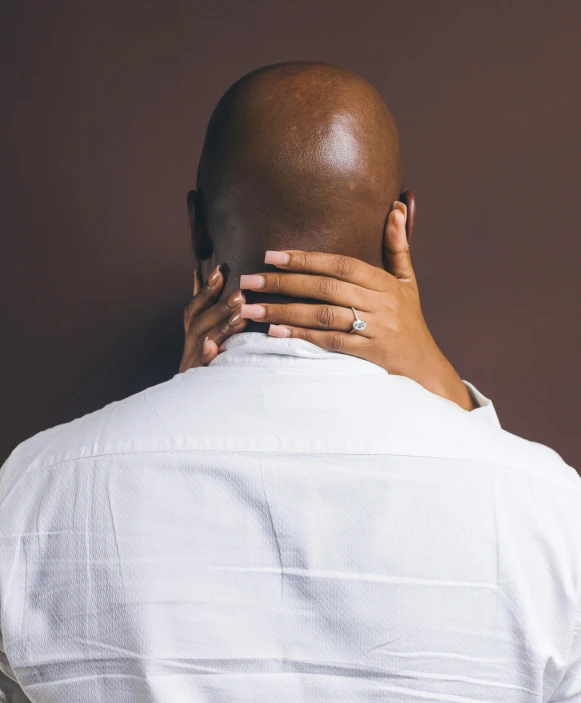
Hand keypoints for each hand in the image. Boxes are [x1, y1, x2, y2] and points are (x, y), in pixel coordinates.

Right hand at [179, 265, 247, 371]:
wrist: (190, 407)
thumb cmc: (207, 364)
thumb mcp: (206, 335)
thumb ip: (205, 308)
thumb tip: (199, 273)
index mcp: (192, 334)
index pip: (196, 307)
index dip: (206, 288)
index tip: (219, 269)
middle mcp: (189, 345)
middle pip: (199, 321)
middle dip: (219, 305)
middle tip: (240, 293)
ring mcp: (191, 363)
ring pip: (202, 340)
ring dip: (221, 326)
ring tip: (239, 315)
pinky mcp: (196, 380)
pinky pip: (200, 367)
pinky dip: (204, 355)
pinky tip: (212, 346)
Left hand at [238, 203, 476, 410]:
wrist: (426, 369)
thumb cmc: (410, 322)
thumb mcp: (407, 282)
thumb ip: (397, 246)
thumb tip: (396, 206)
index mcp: (384, 283)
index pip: (340, 265)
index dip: (305, 259)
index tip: (271, 255)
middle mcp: (380, 304)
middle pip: (325, 288)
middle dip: (283, 283)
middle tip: (248, 281)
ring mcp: (375, 330)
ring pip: (323, 316)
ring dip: (283, 312)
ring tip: (250, 309)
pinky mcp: (368, 355)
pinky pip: (330, 343)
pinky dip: (301, 337)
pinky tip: (275, 333)